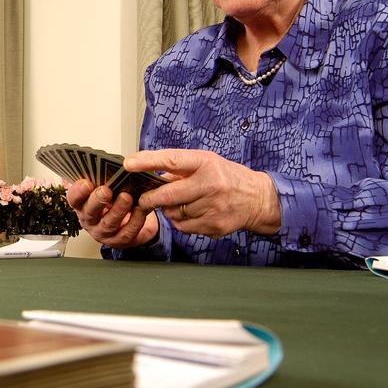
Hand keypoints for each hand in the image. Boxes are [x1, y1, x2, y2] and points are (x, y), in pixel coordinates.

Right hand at [66, 179, 158, 247]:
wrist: (131, 222)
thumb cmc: (115, 201)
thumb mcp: (107, 187)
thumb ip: (105, 178)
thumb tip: (111, 164)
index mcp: (83, 204)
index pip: (74, 199)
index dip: (78, 191)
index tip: (86, 182)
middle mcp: (90, 220)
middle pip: (89, 212)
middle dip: (97, 200)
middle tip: (105, 190)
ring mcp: (104, 232)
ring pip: (109, 223)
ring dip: (117, 210)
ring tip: (126, 197)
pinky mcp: (120, 240)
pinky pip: (127, 232)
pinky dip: (135, 220)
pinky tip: (141, 209)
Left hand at [127, 149, 279, 237]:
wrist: (257, 199)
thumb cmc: (226, 177)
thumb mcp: (206, 163)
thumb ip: (179, 168)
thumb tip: (148, 175)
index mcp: (205, 163)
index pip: (172, 160)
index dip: (148, 162)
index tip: (129, 163)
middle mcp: (210, 184)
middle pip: (168, 195)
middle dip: (150, 199)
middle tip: (143, 199)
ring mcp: (212, 207)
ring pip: (174, 213)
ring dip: (170, 210)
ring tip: (183, 202)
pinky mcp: (213, 225)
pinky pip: (183, 226)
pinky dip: (181, 221)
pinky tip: (193, 213)